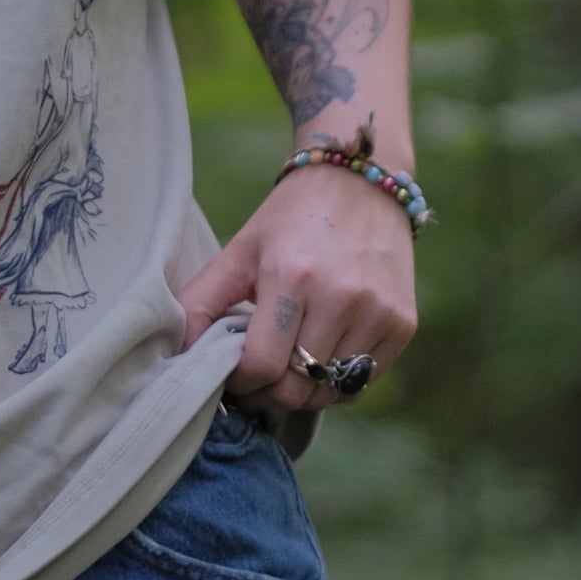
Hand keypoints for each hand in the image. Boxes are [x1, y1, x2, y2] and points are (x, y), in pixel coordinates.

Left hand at [174, 165, 417, 417]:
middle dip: (269, 396)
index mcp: (291, 275)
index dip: (240, 382)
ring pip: (331, 391)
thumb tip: (177, 353)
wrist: (363, 183)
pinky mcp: (403, 324)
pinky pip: (363, 381)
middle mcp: (342, 296)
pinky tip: (321, 355)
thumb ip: (201, 301)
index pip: (262, 365)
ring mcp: (378, 312)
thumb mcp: (239, 251)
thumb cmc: (290, 219)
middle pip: (298, 388)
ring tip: (288, 366)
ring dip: (303, 390)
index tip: (233, 373)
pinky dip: (337, 382)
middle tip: (256, 382)